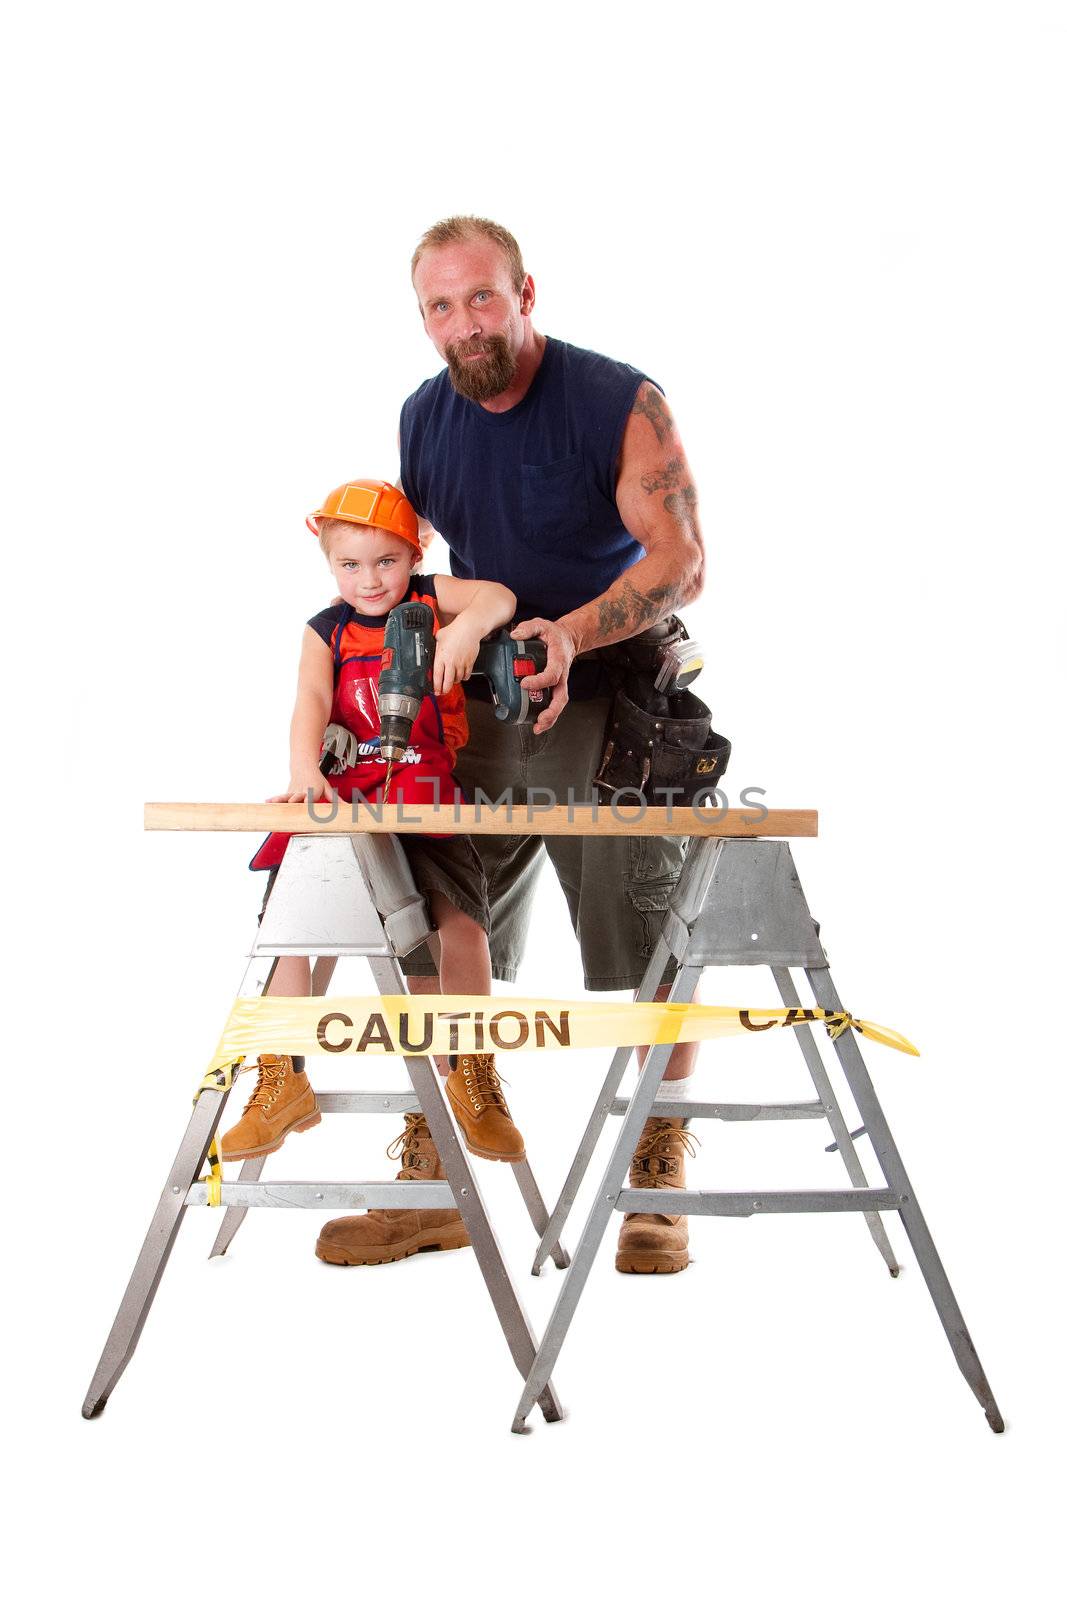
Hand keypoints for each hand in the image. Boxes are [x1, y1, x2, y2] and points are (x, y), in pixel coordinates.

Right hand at [267, 770, 334, 804]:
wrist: (304, 766)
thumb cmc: (316, 780)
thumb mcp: (327, 788)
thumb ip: (336, 799)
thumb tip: (347, 807)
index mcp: (312, 791)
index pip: (310, 799)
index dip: (308, 803)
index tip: (306, 806)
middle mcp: (301, 792)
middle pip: (297, 798)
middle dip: (294, 801)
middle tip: (291, 804)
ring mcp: (293, 792)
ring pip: (286, 797)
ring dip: (280, 800)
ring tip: (272, 803)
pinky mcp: (287, 792)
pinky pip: (280, 797)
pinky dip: (274, 799)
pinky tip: (267, 802)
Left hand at [433, 616, 480, 694]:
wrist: (469, 628)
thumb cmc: (454, 630)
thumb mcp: (438, 637)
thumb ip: (434, 645)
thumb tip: (430, 648)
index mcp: (441, 657)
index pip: (437, 676)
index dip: (436, 686)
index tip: (435, 691)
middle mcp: (451, 662)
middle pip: (448, 682)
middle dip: (444, 690)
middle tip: (442, 692)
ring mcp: (461, 664)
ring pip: (457, 680)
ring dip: (454, 682)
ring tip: (451, 681)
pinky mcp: (469, 663)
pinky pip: (466, 675)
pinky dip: (463, 678)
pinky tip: (461, 676)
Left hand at [509, 617, 576, 733]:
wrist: (567, 638)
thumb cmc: (554, 634)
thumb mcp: (541, 625)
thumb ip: (528, 628)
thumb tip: (515, 635)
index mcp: (558, 659)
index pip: (552, 674)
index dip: (540, 681)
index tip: (525, 683)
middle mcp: (561, 674)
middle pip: (561, 697)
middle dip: (551, 711)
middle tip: (539, 720)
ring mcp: (560, 683)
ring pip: (559, 704)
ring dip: (550, 718)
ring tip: (538, 727)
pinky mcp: (555, 688)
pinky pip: (554, 703)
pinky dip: (548, 715)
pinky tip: (537, 723)